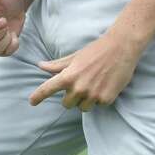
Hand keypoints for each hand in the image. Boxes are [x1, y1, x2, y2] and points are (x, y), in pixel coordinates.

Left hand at [29, 33, 143, 111]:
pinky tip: (106, 84)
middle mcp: (79, 88)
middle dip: (72, 97)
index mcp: (69, 76)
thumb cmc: (96, 50)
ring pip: (82, 108)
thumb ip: (58, 65)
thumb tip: (40, 66)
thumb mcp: (75, 57)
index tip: (32, 102)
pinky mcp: (106, 99)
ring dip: (86, 100)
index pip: (48, 89)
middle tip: (82, 83)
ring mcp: (93, 95)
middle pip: (67, 104)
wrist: (122, 47)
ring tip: (95, 84)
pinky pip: (98, 105)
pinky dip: (100, 98)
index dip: (38, 96)